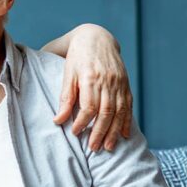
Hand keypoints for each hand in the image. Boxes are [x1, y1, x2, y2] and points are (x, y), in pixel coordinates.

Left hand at [53, 24, 132, 151]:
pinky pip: (128, 105)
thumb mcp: (67, 74)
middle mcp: (107, 81)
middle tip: (93, 148)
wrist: (97, 37)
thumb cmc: (77, 57)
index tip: (75, 132)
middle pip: (106, 112)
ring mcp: (119, 83)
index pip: (89, 105)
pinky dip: (127, 121)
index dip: (83, 121)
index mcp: (90, 77)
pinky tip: (124, 134)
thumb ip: (65, 98)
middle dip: (100, 132)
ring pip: (119, 111)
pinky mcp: (125, 84)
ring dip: (114, 131)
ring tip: (108, 147)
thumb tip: (58, 121)